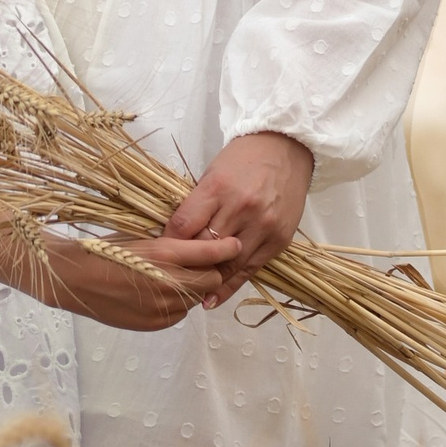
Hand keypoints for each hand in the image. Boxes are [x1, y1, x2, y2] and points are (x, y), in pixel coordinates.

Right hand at [45, 227, 241, 330]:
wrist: (75, 279)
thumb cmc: (105, 248)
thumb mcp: (141, 235)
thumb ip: (173, 243)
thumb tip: (201, 242)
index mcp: (165, 253)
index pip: (212, 253)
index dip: (227, 249)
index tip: (233, 244)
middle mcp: (169, 283)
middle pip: (211, 279)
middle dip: (210, 270)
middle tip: (200, 262)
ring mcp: (164, 307)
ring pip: (196, 298)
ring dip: (192, 287)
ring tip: (173, 276)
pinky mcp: (156, 323)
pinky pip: (179, 312)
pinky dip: (176, 302)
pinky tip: (158, 292)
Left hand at [162, 130, 315, 284]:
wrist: (286, 148)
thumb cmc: (244, 158)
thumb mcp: (212, 173)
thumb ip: (197, 204)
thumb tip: (174, 235)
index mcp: (218, 188)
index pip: (184, 225)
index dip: (168, 242)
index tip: (159, 252)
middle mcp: (241, 208)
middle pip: (204, 249)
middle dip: (186, 264)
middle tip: (170, 276)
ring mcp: (263, 226)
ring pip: (227, 265)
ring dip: (206, 280)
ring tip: (188, 294)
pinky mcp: (278, 240)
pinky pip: (249, 270)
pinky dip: (229, 286)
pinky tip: (213, 298)